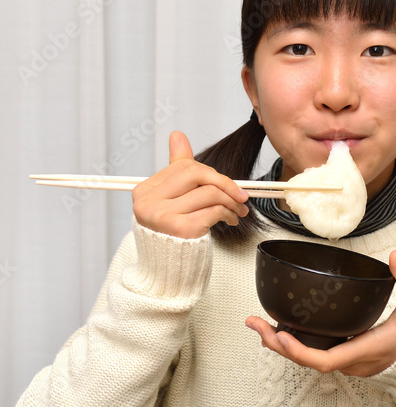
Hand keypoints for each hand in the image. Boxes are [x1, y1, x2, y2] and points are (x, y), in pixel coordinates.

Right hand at [132, 130, 249, 238]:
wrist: (169, 270)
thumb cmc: (173, 233)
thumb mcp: (172, 198)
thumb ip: (176, 168)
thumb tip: (177, 135)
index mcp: (144, 191)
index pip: (183, 167)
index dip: (211, 174)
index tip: (227, 184)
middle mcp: (149, 202)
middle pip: (196, 174)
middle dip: (224, 184)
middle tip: (240, 196)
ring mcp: (163, 216)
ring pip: (209, 193)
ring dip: (232, 202)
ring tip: (238, 211)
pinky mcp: (180, 230)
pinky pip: (214, 210)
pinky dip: (229, 213)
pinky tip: (231, 220)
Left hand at [245, 250, 395, 376]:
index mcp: (362, 351)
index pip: (324, 360)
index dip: (299, 351)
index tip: (279, 335)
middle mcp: (349, 361)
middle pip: (305, 360)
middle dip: (276, 344)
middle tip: (253, 323)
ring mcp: (344, 361)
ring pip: (306, 358)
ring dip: (280, 344)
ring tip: (258, 325)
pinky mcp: (343, 356)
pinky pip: (313, 353)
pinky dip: (294, 344)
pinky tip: (280, 329)